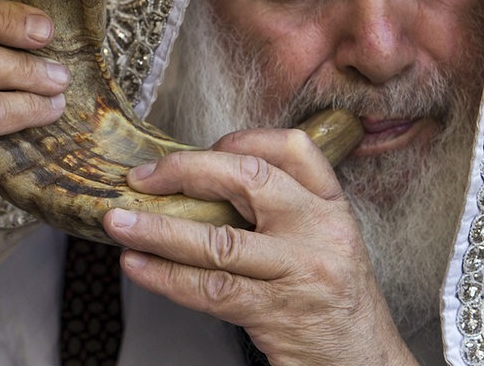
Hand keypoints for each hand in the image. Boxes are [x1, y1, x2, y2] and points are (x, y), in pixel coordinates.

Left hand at [102, 128, 416, 365]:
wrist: (364, 362)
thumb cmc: (332, 300)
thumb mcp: (323, 242)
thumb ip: (279, 210)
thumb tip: (200, 184)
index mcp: (330, 207)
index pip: (293, 149)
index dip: (242, 139)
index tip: (203, 147)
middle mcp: (320, 232)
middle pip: (249, 180)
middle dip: (185, 172)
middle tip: (142, 177)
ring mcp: (300, 272)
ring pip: (218, 241)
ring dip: (157, 230)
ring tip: (118, 223)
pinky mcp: (276, 314)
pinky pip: (210, 290)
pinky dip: (165, 276)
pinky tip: (137, 265)